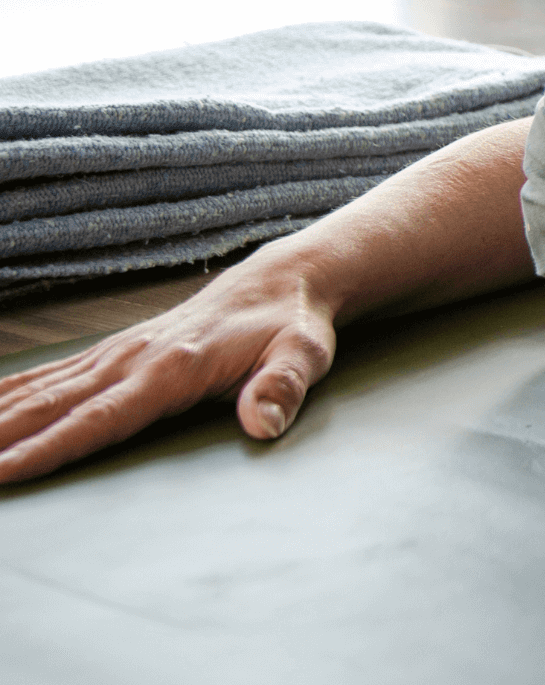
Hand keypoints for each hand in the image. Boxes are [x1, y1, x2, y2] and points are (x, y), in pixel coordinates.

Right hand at [0, 260, 336, 483]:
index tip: (2, 473)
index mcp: (171, 369)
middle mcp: (133, 359)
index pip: (99, 418)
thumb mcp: (304, 354)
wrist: (283, 281)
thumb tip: (262, 423)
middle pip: (52, 407)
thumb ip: (282, 387)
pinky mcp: (116, 351)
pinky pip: (51, 375)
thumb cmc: (293, 325)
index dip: (48, 448)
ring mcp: (120, 353)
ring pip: (41, 390)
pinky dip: (9, 392)